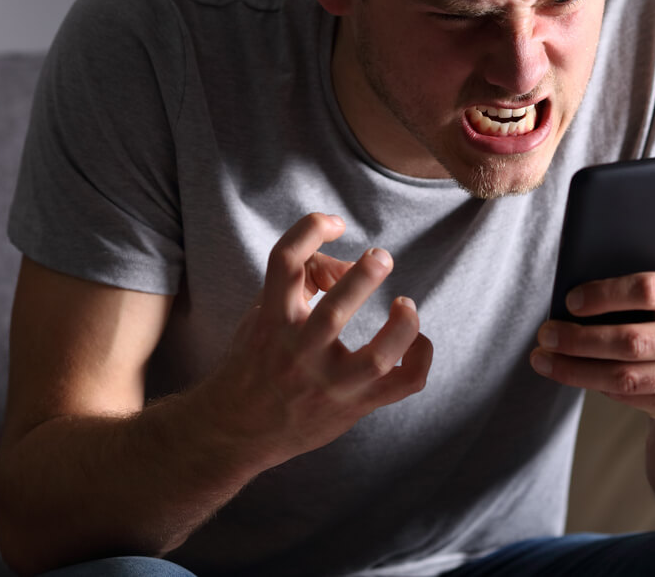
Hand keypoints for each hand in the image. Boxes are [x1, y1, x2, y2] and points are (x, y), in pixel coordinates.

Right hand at [197, 213, 432, 468]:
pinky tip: (419, 342)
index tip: (334, 223)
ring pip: (377, 358)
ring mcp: (328, 385)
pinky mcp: (353, 407)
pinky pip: (401, 385)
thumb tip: (349, 264)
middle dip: (364, 277)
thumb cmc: (255, 362)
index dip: (311, 229)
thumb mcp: (262, 314)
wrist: (234, 431)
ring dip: (402, 325)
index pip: (284, 262)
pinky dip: (420, 359)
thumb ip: (300, 281)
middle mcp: (298, 353)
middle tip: (381, 257)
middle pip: (335, 312)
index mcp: (272, 320)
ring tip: (405, 304)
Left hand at [530, 270, 654, 417]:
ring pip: (627, 378)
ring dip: (577, 371)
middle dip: (580, 339)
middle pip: (633, 341)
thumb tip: (574, 293)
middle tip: (546, 335)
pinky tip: (574, 373)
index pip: (647, 290)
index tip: (570, 301)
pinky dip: (596, 385)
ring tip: (545, 360)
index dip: (604, 295)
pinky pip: (631, 398)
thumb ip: (634, 284)